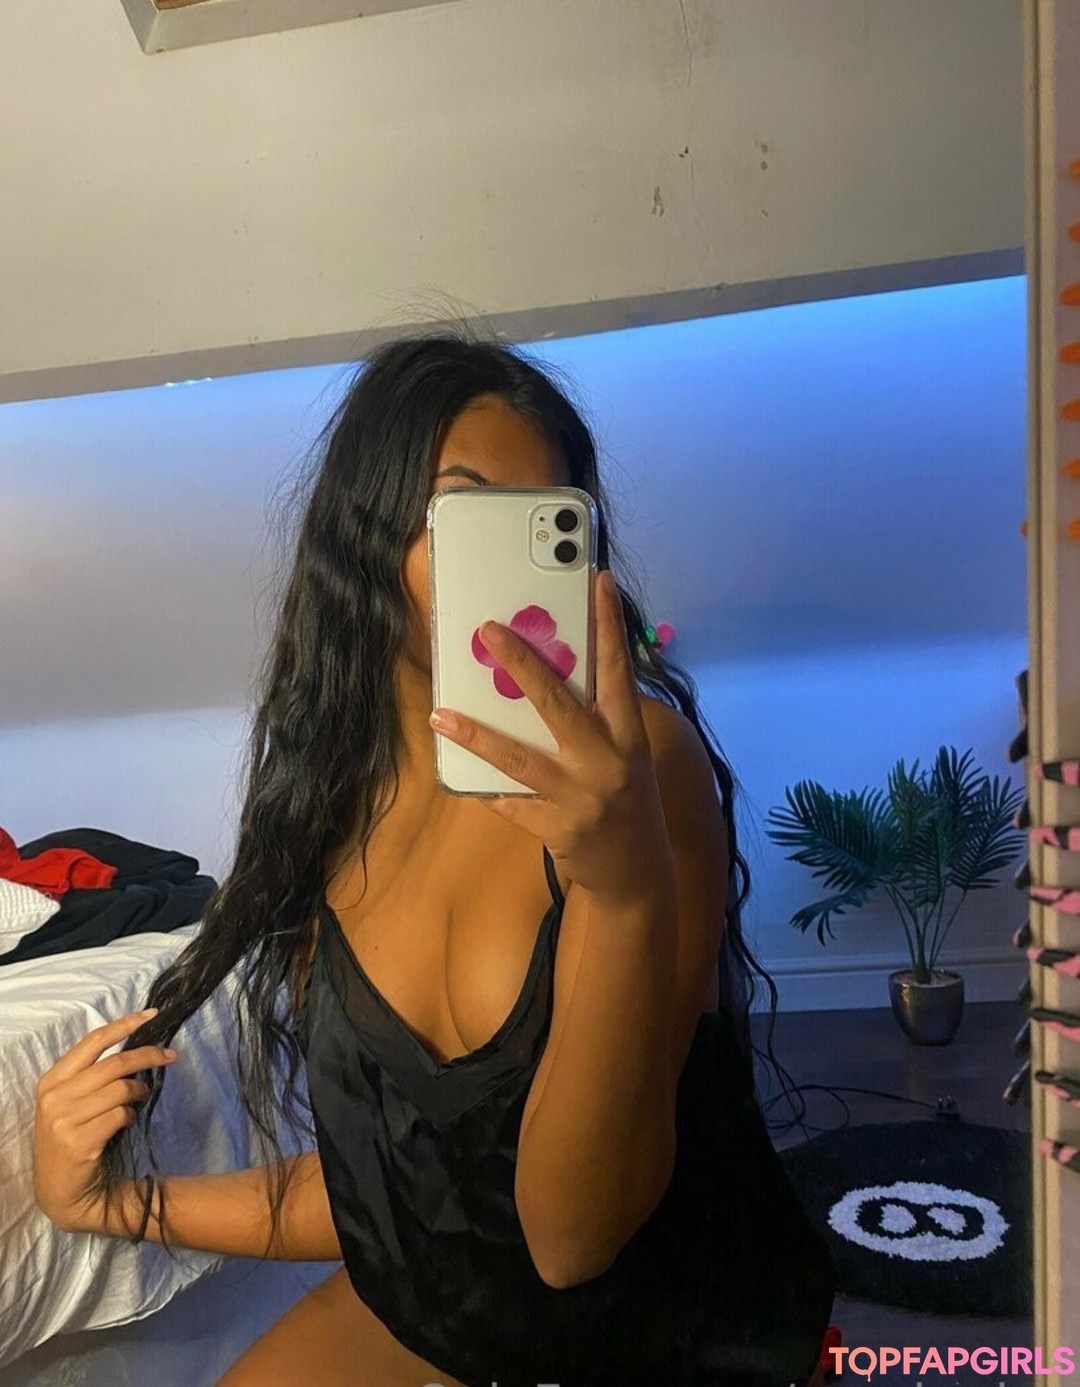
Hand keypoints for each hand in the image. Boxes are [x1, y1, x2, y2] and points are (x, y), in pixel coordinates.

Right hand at [33, 1008, 177, 1233]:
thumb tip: (136, 1049)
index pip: (92, 1041)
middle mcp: (55, 1096)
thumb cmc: (72, 1138)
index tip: (151, 1014)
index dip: (124, 1024)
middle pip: (114, 1063)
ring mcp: (64, 1120)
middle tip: (170, 1056)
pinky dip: (130, 1116)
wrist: (61, 1191)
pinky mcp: (79, 1141)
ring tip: (139, 1099)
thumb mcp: (71, 1102)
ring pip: (121, 1089)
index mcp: (52, 1080)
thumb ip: (93, 1077)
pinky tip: (126, 1123)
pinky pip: (120, 1115)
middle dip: (148, 1055)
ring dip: (139, 1092)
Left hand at [429, 568, 674, 904]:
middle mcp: (608, 762)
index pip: (618, 672)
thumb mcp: (628, 757)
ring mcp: (581, 797)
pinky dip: (486, 788)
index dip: (609, 625)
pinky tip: (461, 775)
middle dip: (522, 663)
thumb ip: (599, 722)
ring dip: (476, 734)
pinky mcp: (557, 829)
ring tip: (440, 713)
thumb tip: (547, 678)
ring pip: (519, 757)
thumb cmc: (630, 803)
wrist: (639, 875)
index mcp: (629, 736)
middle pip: (558, 704)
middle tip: (489, 631)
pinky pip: (511, 801)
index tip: (597, 581)